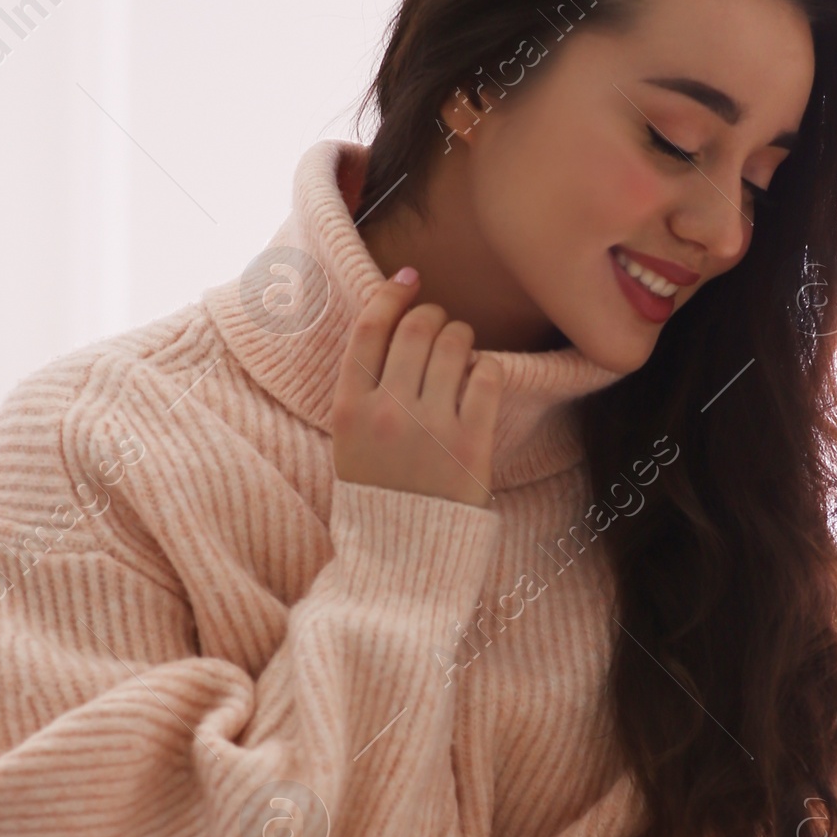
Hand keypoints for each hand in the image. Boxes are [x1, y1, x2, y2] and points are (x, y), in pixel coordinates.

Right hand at [331, 269, 502, 508]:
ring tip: (461, 351)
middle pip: (416, 327)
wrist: (403, 557)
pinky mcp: (472, 443)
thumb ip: (364, 385)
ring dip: (462, 336)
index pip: (369, 328)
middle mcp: (388, 412)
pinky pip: (487, 375)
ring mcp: (431, 427)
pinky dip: (486, 367)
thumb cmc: (378, 492)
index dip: (391, 293)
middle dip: (433, 315)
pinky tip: (478, 378)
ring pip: (455, 343)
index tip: (409, 279)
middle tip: (440, 325)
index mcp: (350, 409)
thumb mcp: (350, 439)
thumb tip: (392, 315)